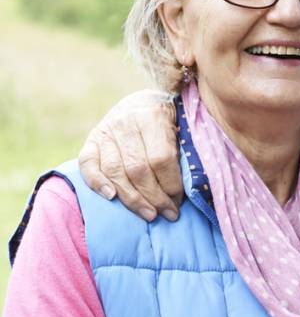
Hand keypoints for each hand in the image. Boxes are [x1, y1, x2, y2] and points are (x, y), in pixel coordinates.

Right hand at [77, 89, 184, 222]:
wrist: (144, 102)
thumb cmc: (171, 120)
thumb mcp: (183, 127)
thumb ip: (183, 151)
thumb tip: (193, 187)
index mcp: (153, 116)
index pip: (161, 159)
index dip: (171, 185)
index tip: (180, 201)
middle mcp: (125, 122)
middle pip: (137, 169)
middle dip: (155, 197)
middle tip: (168, 214)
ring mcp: (105, 130)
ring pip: (115, 171)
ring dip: (132, 198)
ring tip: (149, 215)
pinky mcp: (91, 139)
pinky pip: (87, 164)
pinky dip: (97, 182)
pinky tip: (112, 197)